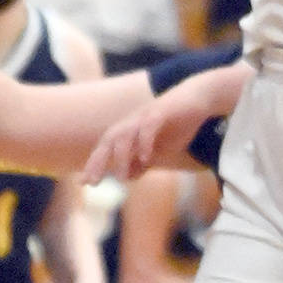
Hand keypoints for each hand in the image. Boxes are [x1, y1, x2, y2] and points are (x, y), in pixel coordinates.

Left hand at [81, 79, 213, 183]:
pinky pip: (149, 126)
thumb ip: (142, 162)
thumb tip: (125, 177)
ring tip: (121, 178)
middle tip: (92, 183)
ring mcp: (146, 114)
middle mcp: (133, 120)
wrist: (198, 99)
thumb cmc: (177, 124)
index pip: (107, 146)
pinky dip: (145, 142)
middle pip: (109, 138)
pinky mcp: (162, 111)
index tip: (84, 183)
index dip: (95, 163)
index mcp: (131, 129)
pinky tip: (146, 158)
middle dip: (98, 160)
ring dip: (121, 156)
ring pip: (125, 133)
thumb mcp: (159, 150)